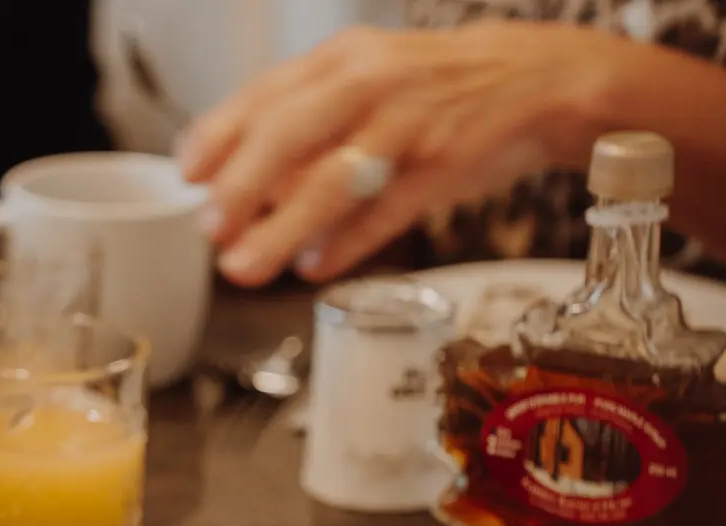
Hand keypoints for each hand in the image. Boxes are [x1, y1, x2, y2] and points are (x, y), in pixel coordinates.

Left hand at [177, 22, 634, 285]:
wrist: (538, 81)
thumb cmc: (435, 91)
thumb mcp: (367, 84)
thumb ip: (306, 125)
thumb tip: (240, 186)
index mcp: (343, 59)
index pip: (266, 93)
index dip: (220, 134)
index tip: (187, 173)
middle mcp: (373, 82)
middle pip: (291, 131)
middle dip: (243, 184)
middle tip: (210, 227)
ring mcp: (412, 122)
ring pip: (336, 177)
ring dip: (283, 226)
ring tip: (244, 266)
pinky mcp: (448, 163)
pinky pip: (389, 207)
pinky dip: (349, 241)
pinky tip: (315, 266)